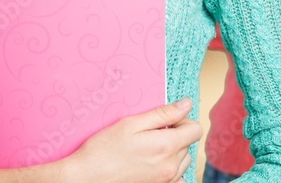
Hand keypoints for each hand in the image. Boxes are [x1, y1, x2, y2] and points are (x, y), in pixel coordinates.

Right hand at [56, 99, 200, 182]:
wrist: (85, 178)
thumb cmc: (104, 149)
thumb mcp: (131, 124)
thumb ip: (163, 114)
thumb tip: (186, 105)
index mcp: (165, 147)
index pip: (195, 130)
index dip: (183, 121)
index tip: (167, 121)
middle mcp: (170, 167)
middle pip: (188, 144)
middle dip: (175, 135)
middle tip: (151, 134)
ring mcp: (165, 181)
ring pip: (183, 161)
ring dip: (173, 152)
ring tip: (149, 149)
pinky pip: (177, 178)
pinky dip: (170, 170)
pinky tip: (152, 164)